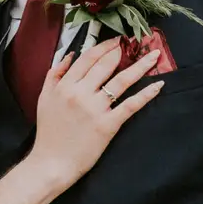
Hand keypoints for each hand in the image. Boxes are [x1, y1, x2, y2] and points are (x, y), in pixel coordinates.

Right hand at [30, 38, 163, 191]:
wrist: (51, 163)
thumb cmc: (48, 132)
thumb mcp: (44, 98)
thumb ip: (54, 74)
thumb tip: (71, 55)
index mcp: (65, 85)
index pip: (88, 58)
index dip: (105, 46)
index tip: (116, 40)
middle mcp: (81, 93)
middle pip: (106, 65)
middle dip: (123, 51)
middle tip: (136, 42)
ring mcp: (96, 109)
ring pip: (122, 81)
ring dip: (141, 66)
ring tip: (154, 56)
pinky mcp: (108, 125)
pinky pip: (130, 106)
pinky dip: (146, 94)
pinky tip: (158, 85)